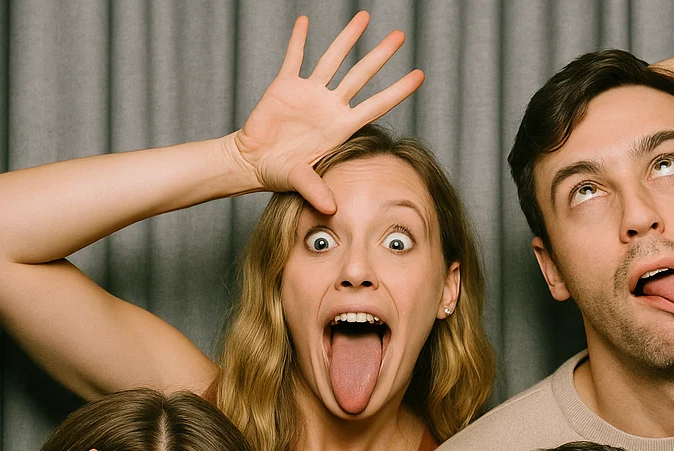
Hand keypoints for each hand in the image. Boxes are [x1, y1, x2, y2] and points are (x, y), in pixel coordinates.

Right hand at [233, 12, 423, 212]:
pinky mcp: (285, 86)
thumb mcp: (300, 181)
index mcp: (339, 127)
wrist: (253, 162)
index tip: (420, 76)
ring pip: (333, 58)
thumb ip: (316, 190)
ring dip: (347, 38)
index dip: (397, 91)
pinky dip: (298, 39)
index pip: (375, 105)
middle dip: (380, 55)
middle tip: (399, 35)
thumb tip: (331, 208)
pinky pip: (294, 57)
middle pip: (360, 75)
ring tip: (364, 17)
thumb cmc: (279, 173)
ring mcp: (309, 93)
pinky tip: (304, 21)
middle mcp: (329, 106)